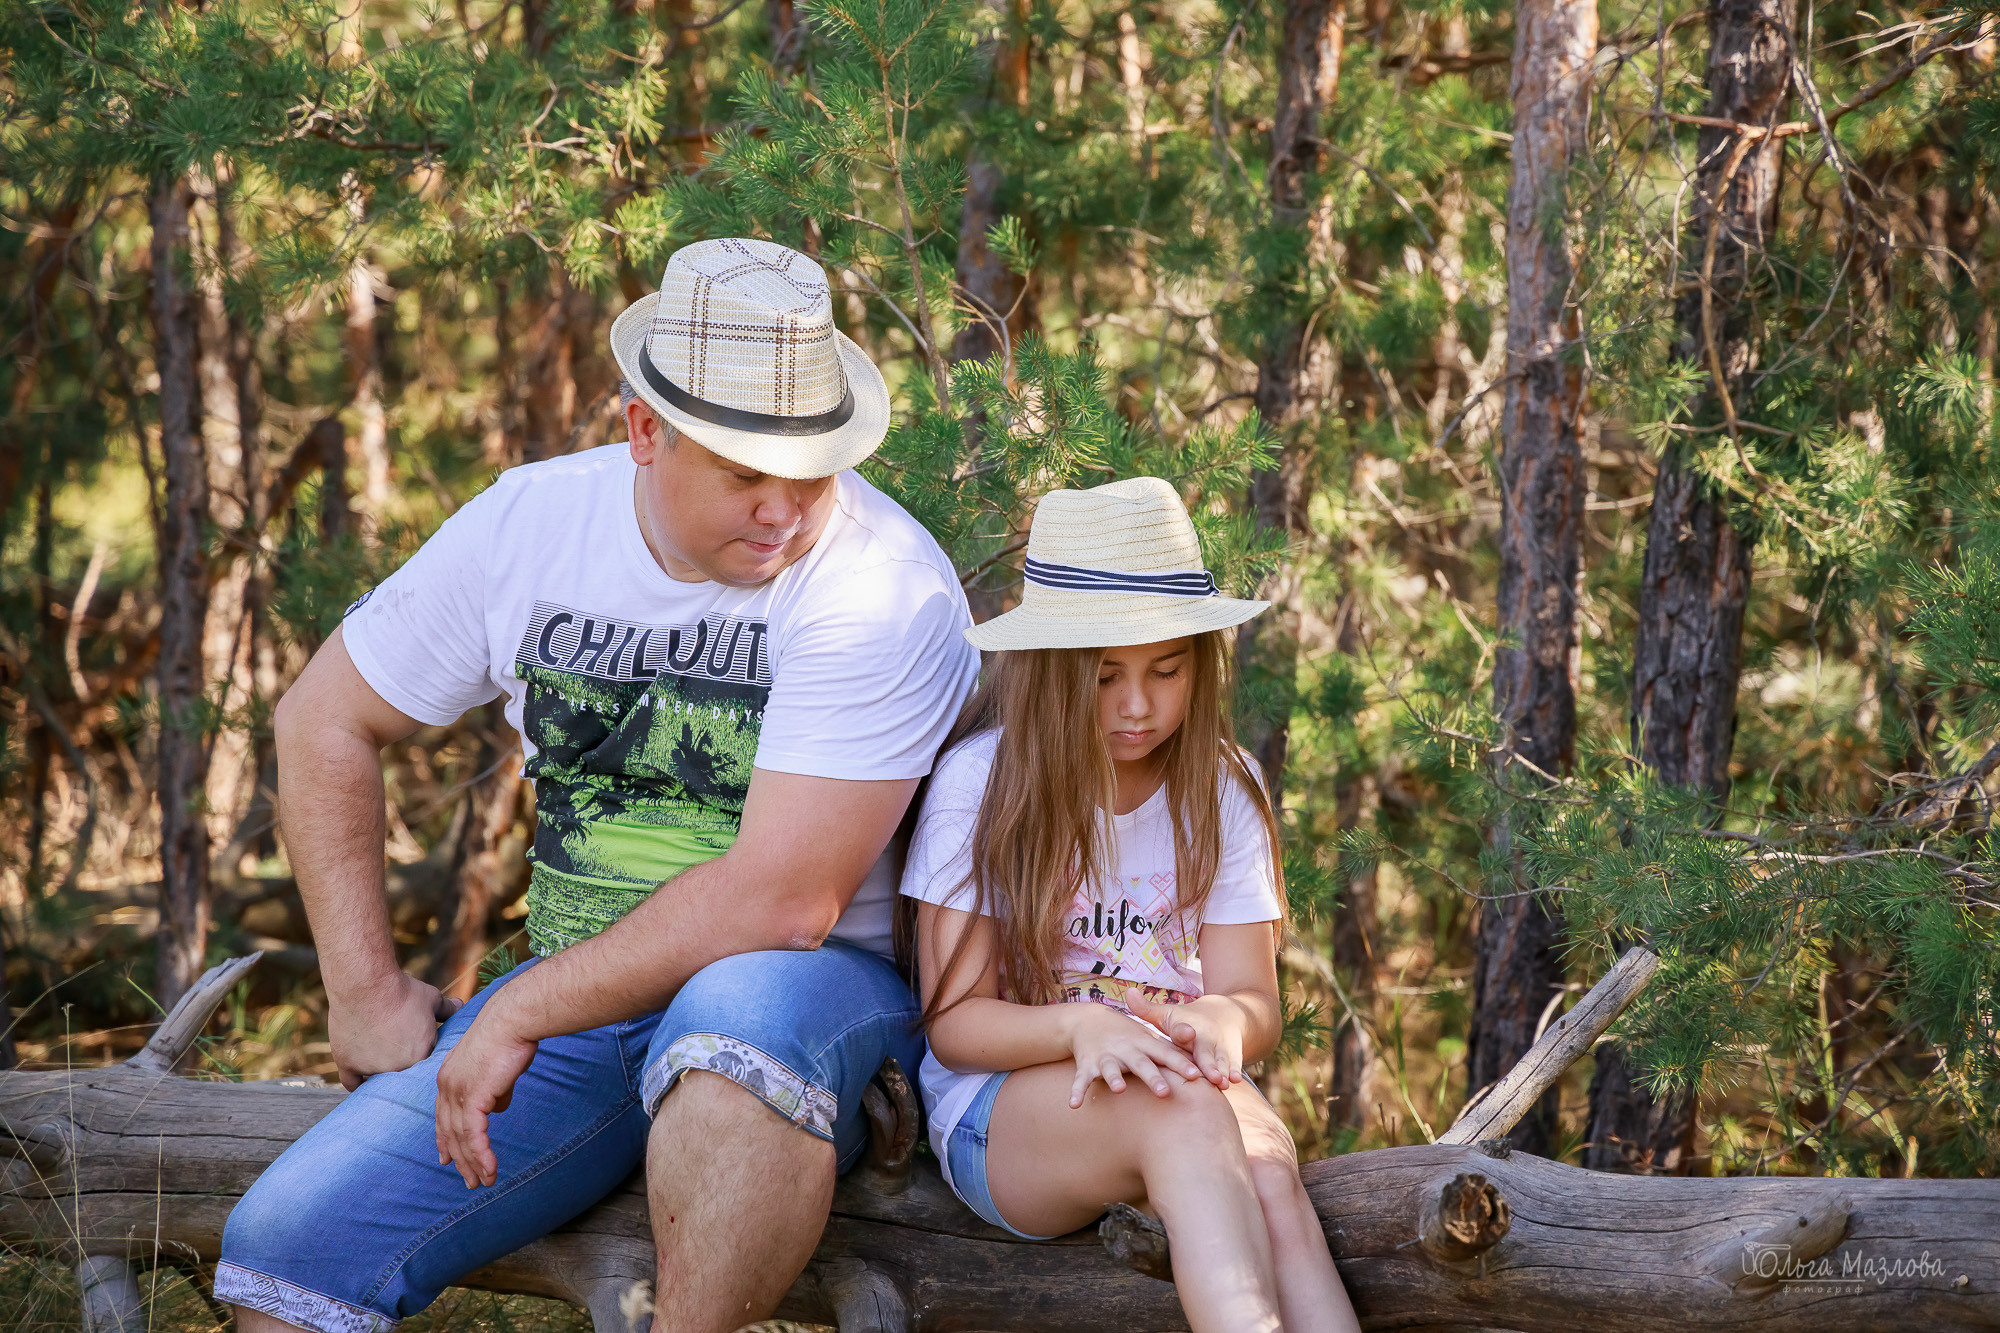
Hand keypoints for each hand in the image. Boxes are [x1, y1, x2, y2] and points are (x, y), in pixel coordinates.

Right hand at [327, 971, 462, 1091]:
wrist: (366, 985)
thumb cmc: (402, 992)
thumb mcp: (431, 999)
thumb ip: (447, 1009)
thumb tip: (461, 1006)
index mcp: (421, 1057)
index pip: (424, 1068)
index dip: (422, 1060)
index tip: (418, 1055)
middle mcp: (396, 1070)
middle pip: (401, 1077)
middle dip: (403, 1069)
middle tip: (400, 1058)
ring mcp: (371, 1069)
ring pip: (377, 1081)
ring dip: (381, 1075)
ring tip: (382, 1064)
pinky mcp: (347, 1064)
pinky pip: (351, 1084)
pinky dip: (357, 1083)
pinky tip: (361, 1080)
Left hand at [433, 1002, 539, 1188]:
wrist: (514, 1018)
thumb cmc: (512, 1034)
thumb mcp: (499, 1066)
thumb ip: (495, 1089)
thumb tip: (498, 1107)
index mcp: (449, 1076)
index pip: (443, 1115)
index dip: (444, 1139)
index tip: (446, 1157)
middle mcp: (447, 1086)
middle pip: (449, 1131)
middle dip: (459, 1158)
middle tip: (469, 1180)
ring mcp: (457, 1092)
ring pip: (461, 1139)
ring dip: (473, 1164)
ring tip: (483, 1183)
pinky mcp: (472, 1098)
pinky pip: (474, 1136)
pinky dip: (482, 1156)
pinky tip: (490, 1171)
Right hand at [1064, 1002, 1201, 1107]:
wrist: (1089, 1020)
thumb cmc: (1130, 1038)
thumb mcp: (1151, 1040)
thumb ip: (1175, 1052)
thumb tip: (1206, 1062)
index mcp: (1145, 1044)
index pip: (1166, 1054)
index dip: (1181, 1065)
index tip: (1196, 1076)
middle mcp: (1126, 1049)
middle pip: (1141, 1064)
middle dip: (1152, 1078)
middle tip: (1164, 1092)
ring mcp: (1105, 1057)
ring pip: (1110, 1069)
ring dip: (1114, 1079)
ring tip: (1119, 1089)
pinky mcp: (1087, 1064)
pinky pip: (1081, 1080)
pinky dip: (1077, 1091)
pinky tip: (1074, 1105)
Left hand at [1126, 993, 1247, 1090]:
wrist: (1225, 1013)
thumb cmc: (1187, 1020)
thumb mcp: (1168, 1014)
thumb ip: (1146, 1010)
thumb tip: (1129, 991)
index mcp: (1185, 1027)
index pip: (1183, 1030)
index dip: (1184, 1032)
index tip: (1186, 1032)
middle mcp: (1204, 1036)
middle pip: (1204, 1050)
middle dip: (1206, 1061)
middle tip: (1206, 1074)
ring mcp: (1220, 1046)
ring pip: (1220, 1059)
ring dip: (1221, 1070)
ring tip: (1221, 1082)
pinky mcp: (1232, 1054)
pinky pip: (1234, 1063)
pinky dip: (1234, 1070)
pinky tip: (1234, 1080)